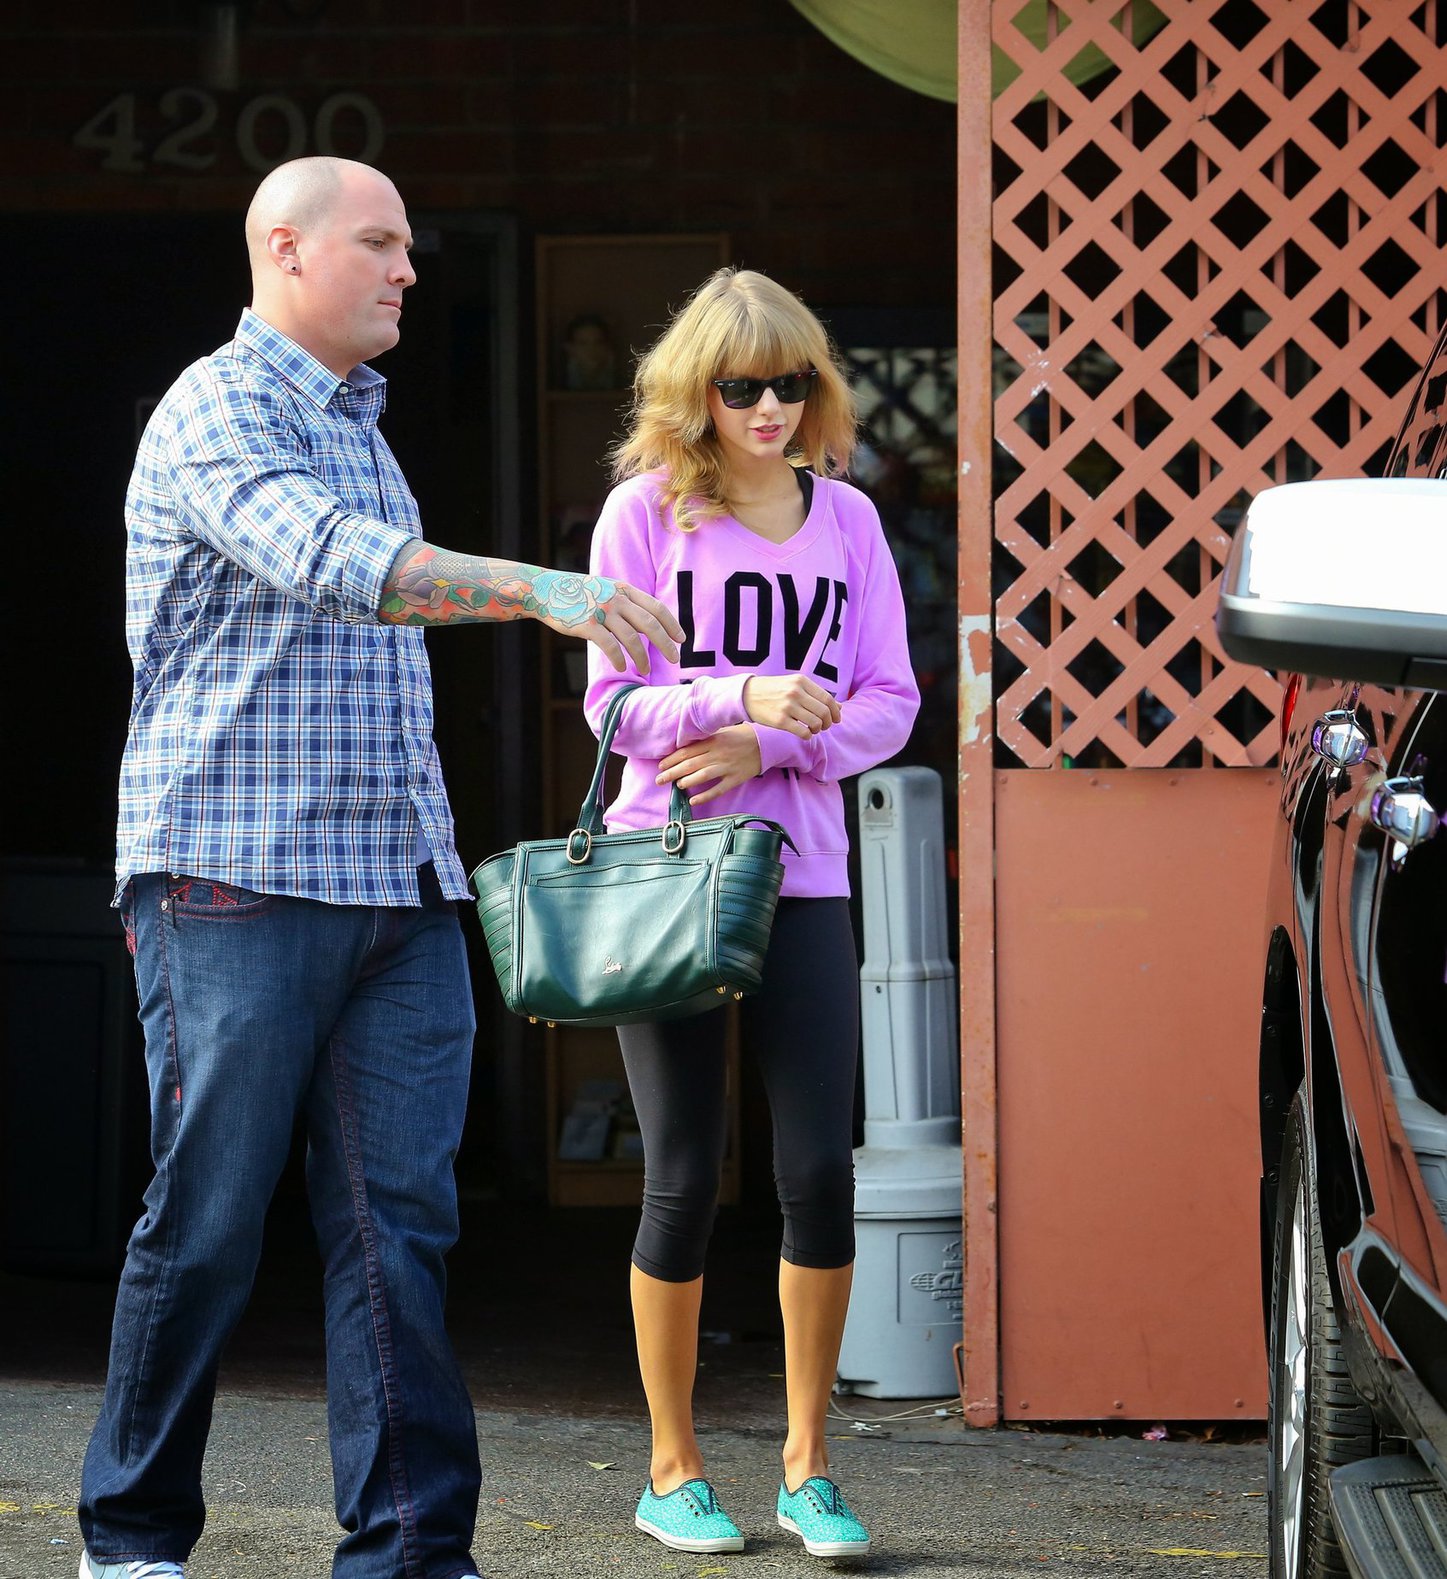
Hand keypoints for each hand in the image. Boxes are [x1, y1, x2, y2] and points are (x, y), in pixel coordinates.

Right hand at [534, 571, 682, 673]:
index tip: (681, 639)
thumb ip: (625, 602)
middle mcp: (617, 598)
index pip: (656, 607)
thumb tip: (647, 624)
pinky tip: (623, 667)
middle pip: (650, 623)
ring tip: (646, 670)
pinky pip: (609, 646)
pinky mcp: (587, 625)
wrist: (545, 590)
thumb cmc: (578, 594)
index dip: (671, 624)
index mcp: (624, 589)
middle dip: (666, 643)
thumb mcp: (606, 589)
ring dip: (642, 657)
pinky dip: (619, 659)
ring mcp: (602, 611)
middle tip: (675, 659)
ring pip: (632, 638)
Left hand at [656, 725, 761, 807]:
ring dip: (687, 781)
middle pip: (690, 764)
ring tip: (677, 785)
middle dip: (672, 772)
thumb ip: (704, 739)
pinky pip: (718, 789)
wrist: (765, 742)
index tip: (660, 766)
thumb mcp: (721, 732)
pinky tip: (693, 800)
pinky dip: (705, 795)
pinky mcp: (736, 778)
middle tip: (659, 780)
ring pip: (702, 775)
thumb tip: (683, 748)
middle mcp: (718, 754)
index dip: (671, 759)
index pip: (687, 751)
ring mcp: (727, 767)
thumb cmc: (741, 736)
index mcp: (713, 741)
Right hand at [742, 673, 840, 737]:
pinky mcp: (780, 720)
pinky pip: (803, 732)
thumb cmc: (774, 690)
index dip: (835, 711)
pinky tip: (804, 734)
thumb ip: (816, 694)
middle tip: (824, 726)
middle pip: (824, 712)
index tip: (835, 719)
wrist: (748, 694)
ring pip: (816, 723)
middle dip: (828, 722)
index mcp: (801, 681)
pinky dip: (808, 735)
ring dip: (818, 729)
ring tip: (813, 729)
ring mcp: (788, 706)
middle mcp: (796, 692)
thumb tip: (839, 707)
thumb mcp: (795, 685)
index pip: (828, 698)